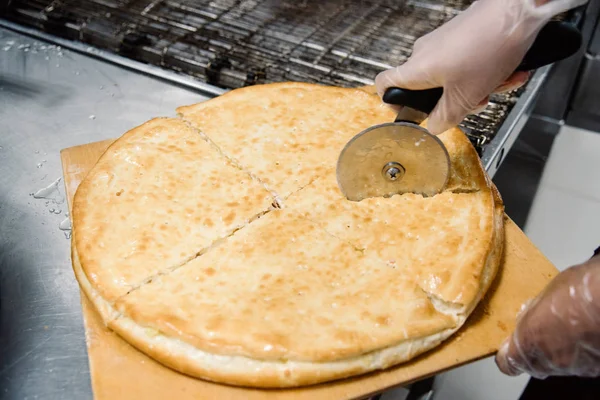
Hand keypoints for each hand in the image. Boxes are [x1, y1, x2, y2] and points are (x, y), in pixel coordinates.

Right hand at [375, 0, 586, 134]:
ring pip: (453, 76)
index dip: (392, 103)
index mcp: (417, 69)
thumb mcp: (466, 96)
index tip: (409, 113)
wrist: (519, 9)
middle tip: (475, 102)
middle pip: (428, 88)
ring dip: (478, 87)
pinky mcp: (463, 36)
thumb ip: (445, 118)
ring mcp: (443, 42)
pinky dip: (487, 71)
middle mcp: (425, 53)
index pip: (385, 85)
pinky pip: (468, 62)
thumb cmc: (489, 46)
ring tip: (500, 84)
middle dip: (455, 100)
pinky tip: (509, 73)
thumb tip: (435, 127)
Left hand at [495, 255, 599, 378]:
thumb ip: (532, 311)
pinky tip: (584, 332)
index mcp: (527, 342)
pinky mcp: (595, 367)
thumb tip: (530, 314)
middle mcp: (549, 361)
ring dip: (559, 350)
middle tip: (542, 330)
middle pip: (533, 364)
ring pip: (558, 364)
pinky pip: (580, 362)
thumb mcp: (543, 294)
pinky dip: (580, 352)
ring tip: (569, 327)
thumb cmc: (580, 291)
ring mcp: (574, 366)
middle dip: (534, 349)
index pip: (507, 362)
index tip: (507, 347)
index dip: (506, 355)